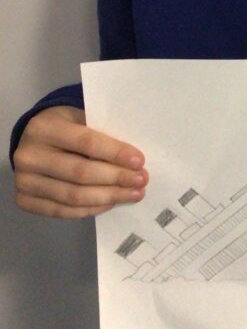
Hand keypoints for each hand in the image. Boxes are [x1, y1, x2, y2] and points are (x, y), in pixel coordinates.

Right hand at [13, 105, 147, 218]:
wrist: (33, 139)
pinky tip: (110, 203)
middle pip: (80, 173)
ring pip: (73, 196)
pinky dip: (90, 209)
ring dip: (108, 197)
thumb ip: (101, 134)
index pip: (86, 142)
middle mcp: (28, 155)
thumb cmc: (66, 126)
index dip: (115, 153)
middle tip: (141, 181)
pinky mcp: (24, 200)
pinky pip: (61, 211)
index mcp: (44, 128)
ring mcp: (23, 181)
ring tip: (132, 194)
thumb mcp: (80, 118)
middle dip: (116, 178)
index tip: (139, 162)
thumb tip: (134, 161)